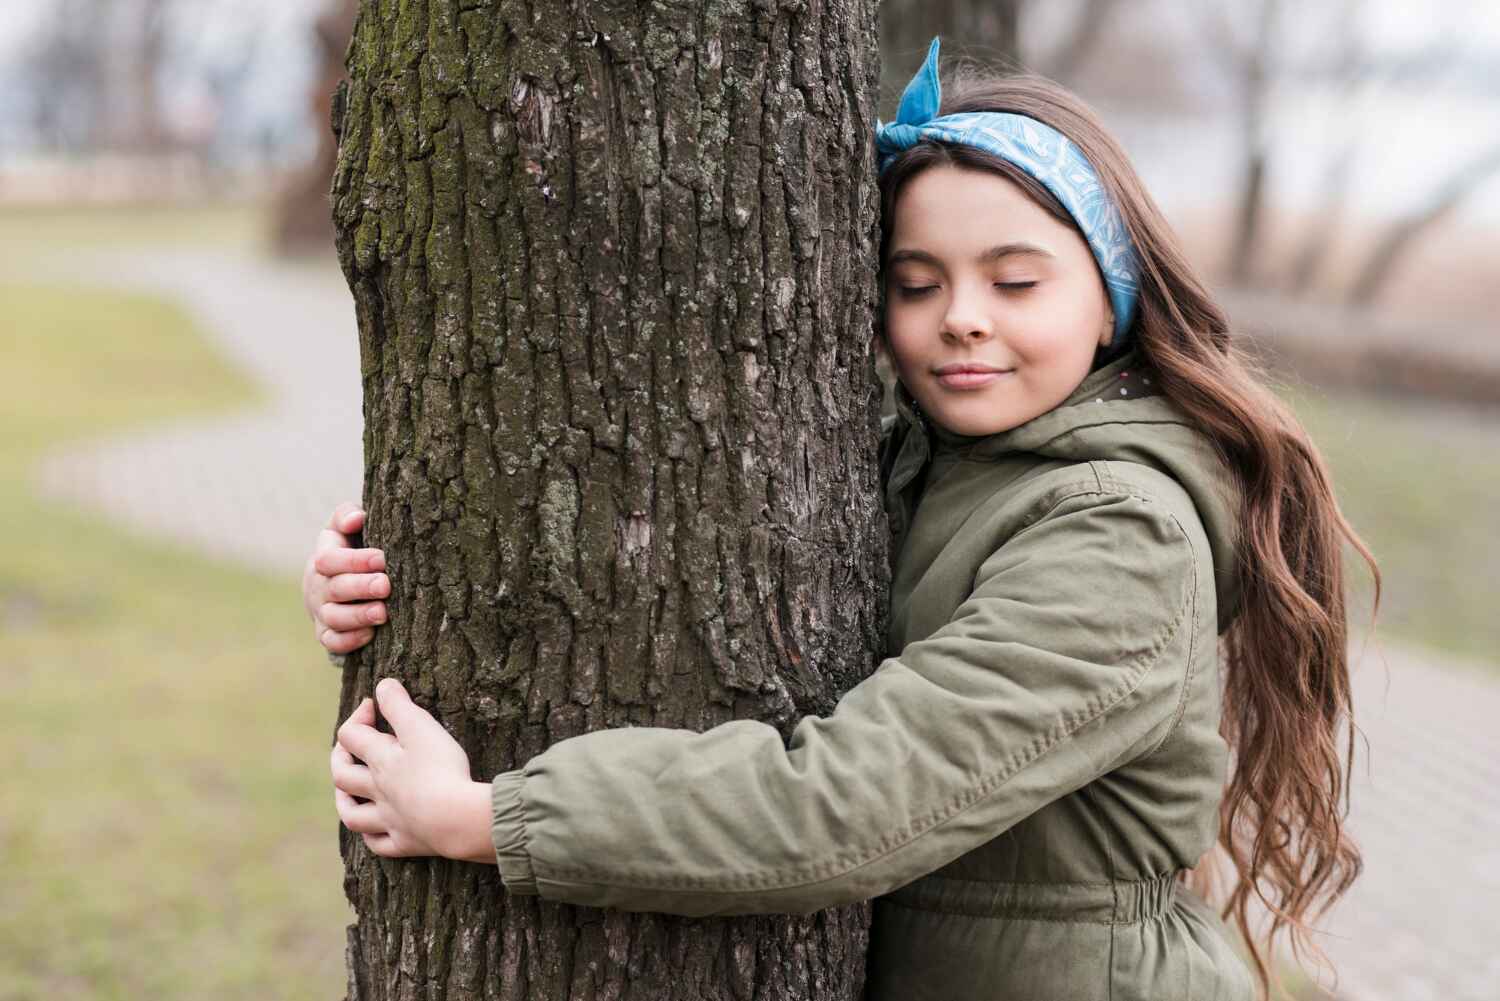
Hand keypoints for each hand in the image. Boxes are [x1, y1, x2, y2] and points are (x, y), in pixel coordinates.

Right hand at [302, 501, 389, 654]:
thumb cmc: (351, 547)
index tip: (381, 559)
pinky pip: (332, 641)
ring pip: (333, 618)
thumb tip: (356, 518)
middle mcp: (318, 586)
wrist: (337, 579)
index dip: (354, 560)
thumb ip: (347, 515)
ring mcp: (320, 611)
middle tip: (385, 585)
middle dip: (361, 587)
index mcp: (323, 557)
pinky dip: (349, 640)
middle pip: (334, 589)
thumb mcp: (345, 527)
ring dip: (358, 616)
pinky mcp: (326, 632)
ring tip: (383, 613)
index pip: (329, 560)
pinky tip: (371, 634)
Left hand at [332, 678, 495, 862]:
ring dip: (345, 801)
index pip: (352, 734)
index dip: (358, 715)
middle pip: (343, 775)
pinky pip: (380, 845)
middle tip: (350, 747)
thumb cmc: (441, 769)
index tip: (375, 705)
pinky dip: (373, 837)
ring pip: (353, 814)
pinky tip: (377, 830)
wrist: (457, 819)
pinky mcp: (407, 843)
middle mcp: (378, 791)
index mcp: (381, 760)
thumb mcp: (421, 727)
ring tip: (347, 792)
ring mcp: (389, 820)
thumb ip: (399, 704)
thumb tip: (382, 685)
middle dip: (340, 757)